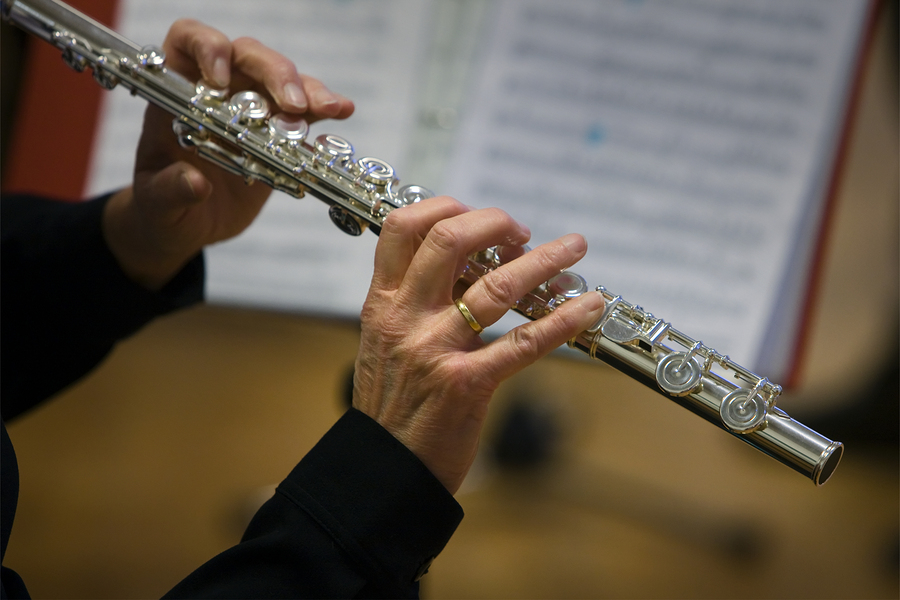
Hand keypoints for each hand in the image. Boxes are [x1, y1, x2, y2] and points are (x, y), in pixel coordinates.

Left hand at [102, 19, 354, 289]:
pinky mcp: (279, 133)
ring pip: (283, 80)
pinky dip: (325, 110)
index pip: (190, 43)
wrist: (187, 226)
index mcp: (178, 93)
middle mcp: (219, 90)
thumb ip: (170, 189)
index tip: (222, 79)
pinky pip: (305, 112)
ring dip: (307, 91)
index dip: (207, 48)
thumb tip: (195, 182)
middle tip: (293, 104)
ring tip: (330, 109)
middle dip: (274, 73)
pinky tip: (343, 112)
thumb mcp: (157, 201)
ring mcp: (253, 109)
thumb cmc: (161, 206)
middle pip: (248, 56)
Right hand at [351, 197, 605, 493]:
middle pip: (450, 240)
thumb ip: (416, 301)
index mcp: (382, 303)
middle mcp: (405, 317)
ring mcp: (435, 349)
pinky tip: (588, 306)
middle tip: (522, 232)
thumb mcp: (386, 341)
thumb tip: (467, 266)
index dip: (446, 207)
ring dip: (544, 261)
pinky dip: (563, 320)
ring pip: (496, 286)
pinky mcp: (466, 384)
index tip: (479, 218)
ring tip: (574, 250)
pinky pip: (523, 343)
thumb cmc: (391, 404)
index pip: (403, 228)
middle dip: (495, 223)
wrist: (385, 467)